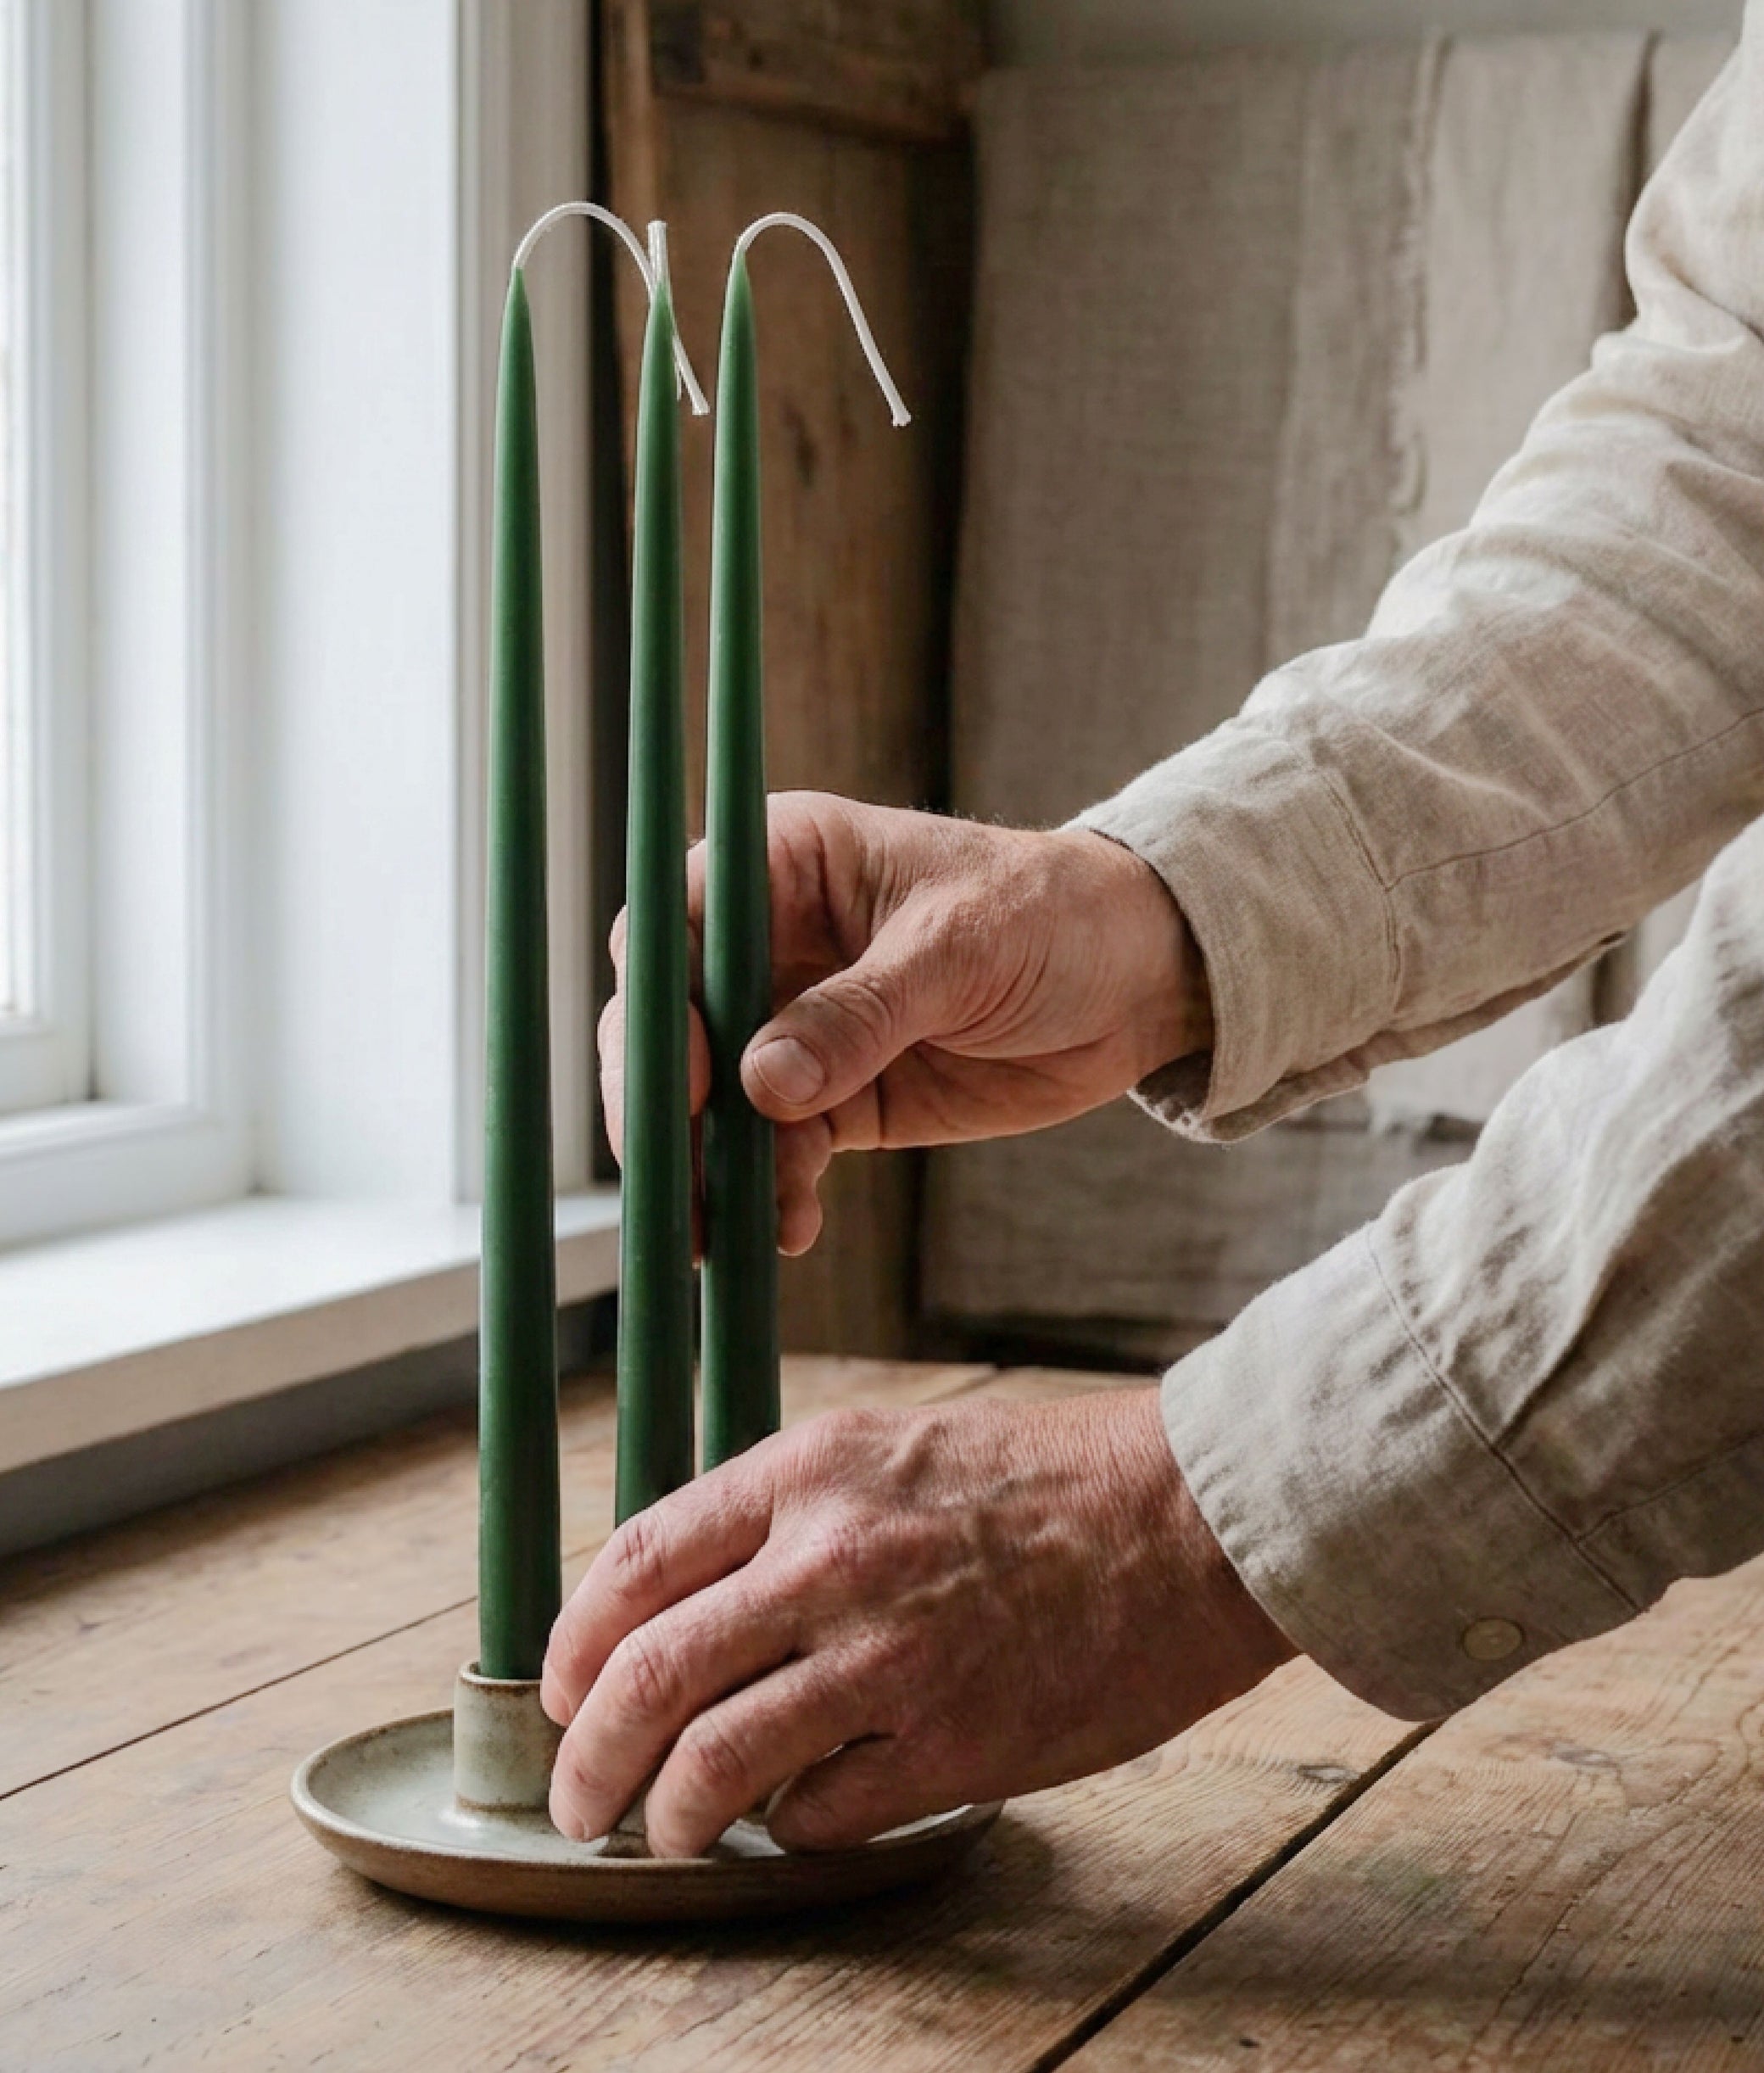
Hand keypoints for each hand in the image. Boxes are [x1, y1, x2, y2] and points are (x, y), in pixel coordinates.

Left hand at [541, 1389, 1293, 1856]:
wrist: (1186, 1518)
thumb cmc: (1046, 1481)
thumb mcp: (892, 1450)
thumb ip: (790, 1515)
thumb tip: (691, 1606)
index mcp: (809, 1471)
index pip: (636, 1561)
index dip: (575, 1642)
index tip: (564, 1689)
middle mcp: (828, 1558)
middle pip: (647, 1675)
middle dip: (587, 1755)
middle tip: (578, 1799)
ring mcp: (886, 1657)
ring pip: (712, 1762)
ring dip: (667, 1814)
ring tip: (666, 1831)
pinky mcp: (949, 1744)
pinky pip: (819, 1813)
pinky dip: (787, 1829)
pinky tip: (797, 1819)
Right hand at [599, 793, 1210, 1254]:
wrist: (1137, 983)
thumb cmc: (1051, 916)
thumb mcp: (960, 950)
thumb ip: (861, 1014)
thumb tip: (760, 1083)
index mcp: (783, 863)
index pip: (675, 926)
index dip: (658, 1001)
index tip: (682, 1076)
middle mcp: (769, 942)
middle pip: (671, 1023)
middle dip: (663, 1103)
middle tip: (673, 1175)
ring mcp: (796, 1025)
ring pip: (711, 1100)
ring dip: (710, 1165)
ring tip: (721, 1230)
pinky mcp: (835, 1097)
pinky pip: (776, 1149)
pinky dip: (772, 1190)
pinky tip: (789, 1228)